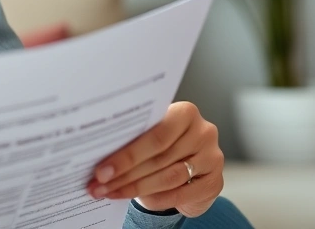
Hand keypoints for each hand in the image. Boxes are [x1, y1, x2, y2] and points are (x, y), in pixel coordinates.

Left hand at [86, 102, 223, 216]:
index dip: (126, 155)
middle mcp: (204, 132)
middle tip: (99, 185)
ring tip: (111, 192)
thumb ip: (136, 137)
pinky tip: (138, 201)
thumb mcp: (154, 133)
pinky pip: (180, 194)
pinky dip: (156, 199)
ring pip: (168, 176)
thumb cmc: (166, 144)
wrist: (194, 166)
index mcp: (185, 112)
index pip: (155, 134)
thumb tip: (100, 156)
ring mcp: (212, 157)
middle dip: (125, 174)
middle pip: (159, 157)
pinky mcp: (215, 182)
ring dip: (135, 187)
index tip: (101, 170)